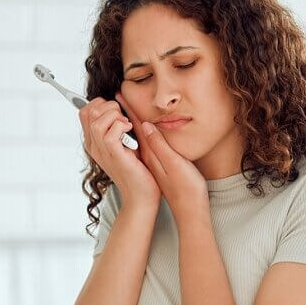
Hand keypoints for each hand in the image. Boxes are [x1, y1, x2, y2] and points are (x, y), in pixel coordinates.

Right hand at [79, 98, 159, 207]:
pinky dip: (121, 126)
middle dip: (109, 106)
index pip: (84, 112)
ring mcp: (102, 151)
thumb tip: (119, 105)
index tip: (116, 111)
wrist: (141, 195)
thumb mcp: (125, 143)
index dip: (100, 103)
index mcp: (94, 142)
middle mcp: (94, 146)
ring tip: (127, 125)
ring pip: (97, 121)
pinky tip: (130, 131)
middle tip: (123, 118)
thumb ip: (118, 127)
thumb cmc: (137, 169)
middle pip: (88, 112)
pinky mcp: (114, 156)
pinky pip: (109, 133)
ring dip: (115, 116)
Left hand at [116, 93, 208, 220]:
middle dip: (124, 111)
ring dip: (131, 120)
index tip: (118, 93)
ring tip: (125, 107)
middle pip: (134, 128)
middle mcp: (149, 155)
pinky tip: (143, 129)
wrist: (189, 211)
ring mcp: (153, 161)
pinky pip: (146, 144)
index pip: (136, 125)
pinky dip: (141, 132)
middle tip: (117, 96)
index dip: (128, 108)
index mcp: (151, 152)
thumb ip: (160, 144)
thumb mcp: (174, 164)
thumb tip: (145, 125)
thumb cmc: (187, 189)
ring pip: (139, 135)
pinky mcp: (159, 166)